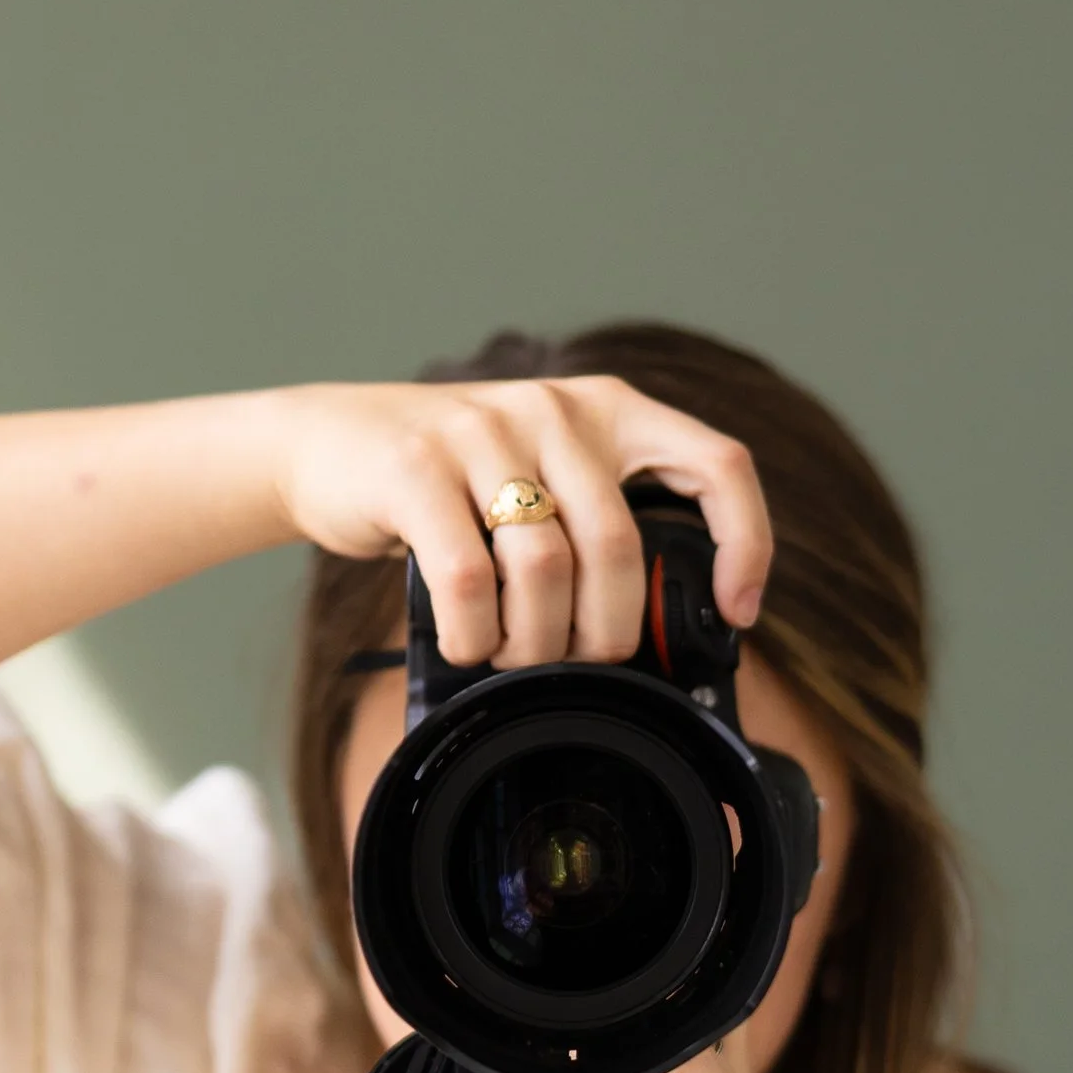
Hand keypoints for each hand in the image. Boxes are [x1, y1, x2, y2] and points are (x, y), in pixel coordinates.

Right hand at [264, 376, 772, 665]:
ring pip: (545, 569)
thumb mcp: (541, 480)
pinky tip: (466, 641)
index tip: (734, 611)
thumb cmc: (451, 485)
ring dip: (531, 641)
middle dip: (603, 632)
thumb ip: (597, 523)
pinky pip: (466, 579)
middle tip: (574, 661)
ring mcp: (483, 432)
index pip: (716, 464)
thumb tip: (658, 633)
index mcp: (609, 411)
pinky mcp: (415, 468)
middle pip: (618, 548)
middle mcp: (556, 411)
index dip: (744, 543)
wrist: (328, 444)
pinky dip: (472, 634)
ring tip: (509, 653)